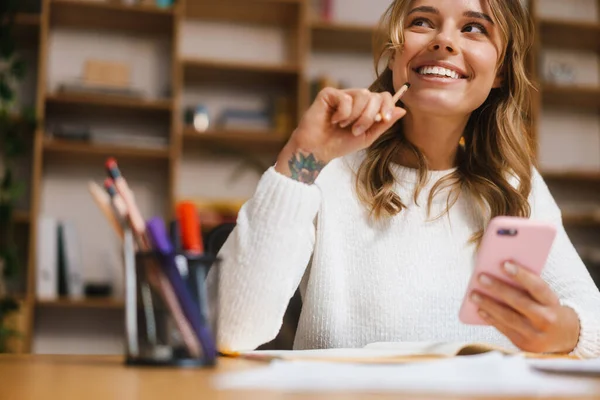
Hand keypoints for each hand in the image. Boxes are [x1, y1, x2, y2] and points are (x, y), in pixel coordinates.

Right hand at [275, 86, 406, 183]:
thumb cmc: (340, 144)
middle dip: (369, 116)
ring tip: (344, 126)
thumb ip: (383, 124)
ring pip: (362, 94)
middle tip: (356, 131)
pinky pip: (346, 98)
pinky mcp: (329, 94)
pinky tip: (333, 120)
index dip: (387, 106)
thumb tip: (402, 110)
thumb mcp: (367, 137)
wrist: (317, 151)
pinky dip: (343, 113)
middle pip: (374, 96)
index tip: (383, 120)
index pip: (383, 97)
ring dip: (356, 115)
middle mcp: (355, 98)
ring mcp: (342, 95)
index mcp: (365, 107)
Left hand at [471, 261, 580, 353]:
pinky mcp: (525, 344)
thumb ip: (528, 287)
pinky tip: (480, 310)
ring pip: (509, 318)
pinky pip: (504, 329)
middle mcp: (546, 319)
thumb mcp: (546, 297)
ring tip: (473, 294)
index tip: (505, 264)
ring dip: (489, 305)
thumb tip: (498, 273)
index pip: (537, 287)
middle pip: (520, 302)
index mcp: (553, 303)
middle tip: (480, 277)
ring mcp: (536, 334)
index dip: (522, 275)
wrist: (566, 336)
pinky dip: (491, 319)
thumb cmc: (548, 307)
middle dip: (498, 289)